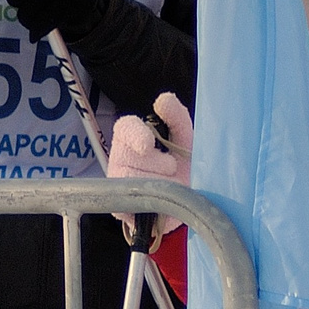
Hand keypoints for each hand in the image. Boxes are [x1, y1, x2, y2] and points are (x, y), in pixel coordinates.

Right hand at [107, 93, 192, 237]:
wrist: (191, 205)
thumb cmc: (186, 168)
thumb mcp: (186, 141)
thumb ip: (177, 118)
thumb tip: (163, 99)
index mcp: (134, 139)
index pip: (125, 127)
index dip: (134, 134)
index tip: (148, 144)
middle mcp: (120, 159)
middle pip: (131, 156)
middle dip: (159, 164)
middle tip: (172, 169)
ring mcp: (117, 184)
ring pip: (133, 179)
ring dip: (160, 183)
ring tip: (170, 186)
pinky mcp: (120, 209)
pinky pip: (134, 200)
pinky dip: (154, 200)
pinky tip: (161, 200)